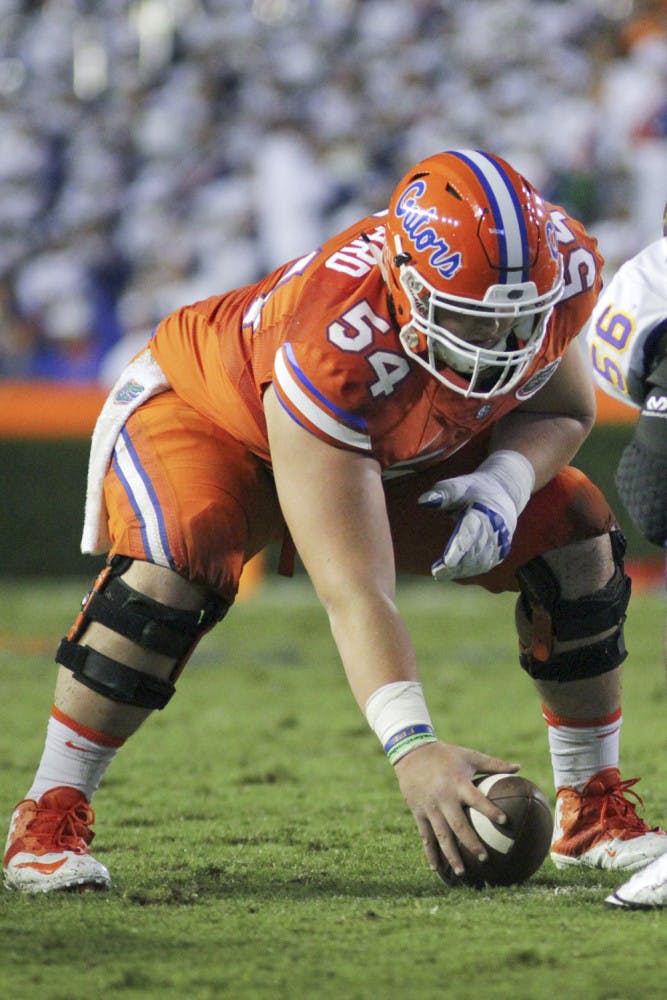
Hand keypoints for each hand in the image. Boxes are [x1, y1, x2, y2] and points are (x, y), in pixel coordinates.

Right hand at [393, 741, 520, 879]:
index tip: (505, 821)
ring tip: (462, 872)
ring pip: (441, 836)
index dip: (490, 810)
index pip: (477, 799)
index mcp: (458, 783)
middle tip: (484, 858)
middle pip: (459, 825)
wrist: (411, 752)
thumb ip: (494, 764)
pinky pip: (425, 836)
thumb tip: (519, 767)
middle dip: (471, 843)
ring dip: (451, 855)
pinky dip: (430, 853)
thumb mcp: (469, 756)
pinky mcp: (418, 812)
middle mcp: (443, 798)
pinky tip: (436, 869)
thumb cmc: (445, 754)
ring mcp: (430, 807)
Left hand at [418, 450, 533, 579]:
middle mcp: (497, 528)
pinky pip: (486, 564)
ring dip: (463, 570)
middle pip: (477, 550)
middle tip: (438, 572)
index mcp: (486, 510)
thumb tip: (423, 501)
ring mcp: (501, 540)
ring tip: (441, 574)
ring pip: (483, 561)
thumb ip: (443, 493)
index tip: (447, 561)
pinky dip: (470, 570)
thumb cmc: (474, 490)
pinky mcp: (501, 550)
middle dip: (459, 564)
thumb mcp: (459, 485)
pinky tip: (454, 573)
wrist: (502, 492)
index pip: (472, 530)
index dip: (460, 546)